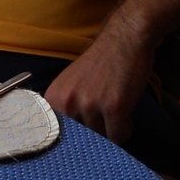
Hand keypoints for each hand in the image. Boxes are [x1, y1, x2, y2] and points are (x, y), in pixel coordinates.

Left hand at [44, 16, 155, 143]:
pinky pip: (118, 136)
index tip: (82, 133)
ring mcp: (90, 104)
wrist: (125, 38)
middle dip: (95, 131)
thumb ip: (65, 108)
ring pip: (101, 139)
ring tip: (115, 107)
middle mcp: (67, 102)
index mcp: (54, 97)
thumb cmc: (101, 61)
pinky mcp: (114, 107)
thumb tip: (66, 142)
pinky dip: (125, 128)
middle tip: (104, 114)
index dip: (73, 138)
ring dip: (111, 128)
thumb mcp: (71, 83)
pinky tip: (125, 111)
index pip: (56, 136)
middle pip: (81, 140)